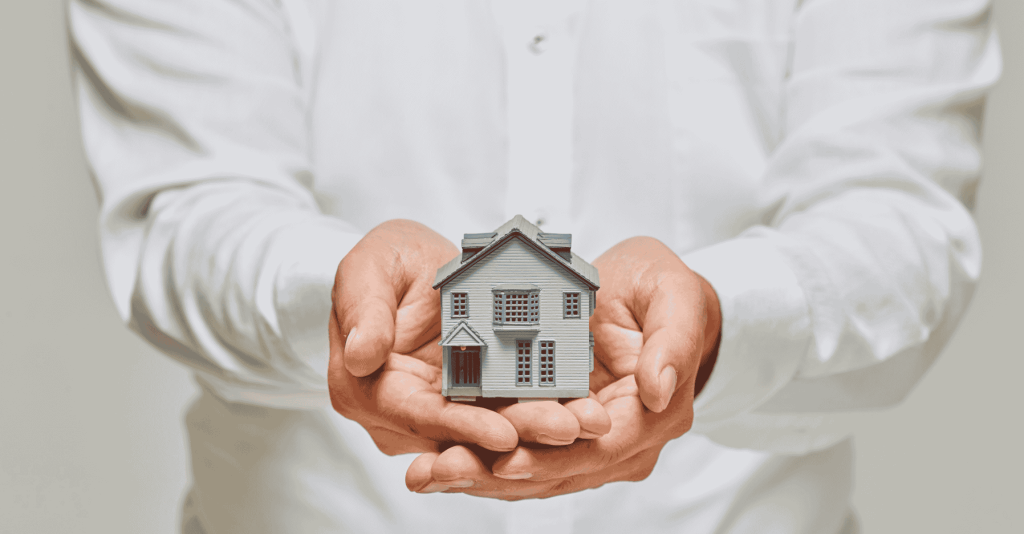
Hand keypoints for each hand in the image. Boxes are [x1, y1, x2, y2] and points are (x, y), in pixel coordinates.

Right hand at [328, 220, 610, 456]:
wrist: (413, 264)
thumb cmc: (386, 261)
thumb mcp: (368, 268)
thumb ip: (364, 310)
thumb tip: (361, 357)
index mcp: (366, 387)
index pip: (416, 416)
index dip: (460, 428)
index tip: (504, 434)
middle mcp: (403, 412)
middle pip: (461, 434)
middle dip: (517, 436)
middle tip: (568, 430)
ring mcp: (441, 412)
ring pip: (489, 431)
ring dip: (539, 432)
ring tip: (585, 423)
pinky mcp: (475, 401)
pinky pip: (509, 412)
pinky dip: (543, 413)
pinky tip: (581, 410)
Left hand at [404, 236, 719, 497]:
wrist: (652, 299)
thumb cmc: (663, 290)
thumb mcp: (677, 295)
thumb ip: (673, 341)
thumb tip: (658, 392)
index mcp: (654, 414)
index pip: (602, 448)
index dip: (553, 457)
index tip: (505, 460)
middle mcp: (624, 443)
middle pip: (558, 471)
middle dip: (495, 474)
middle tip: (439, 472)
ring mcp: (591, 447)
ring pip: (533, 473)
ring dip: (477, 476)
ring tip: (425, 473)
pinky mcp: (560, 437)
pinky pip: (520, 455)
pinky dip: (479, 460)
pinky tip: (435, 463)